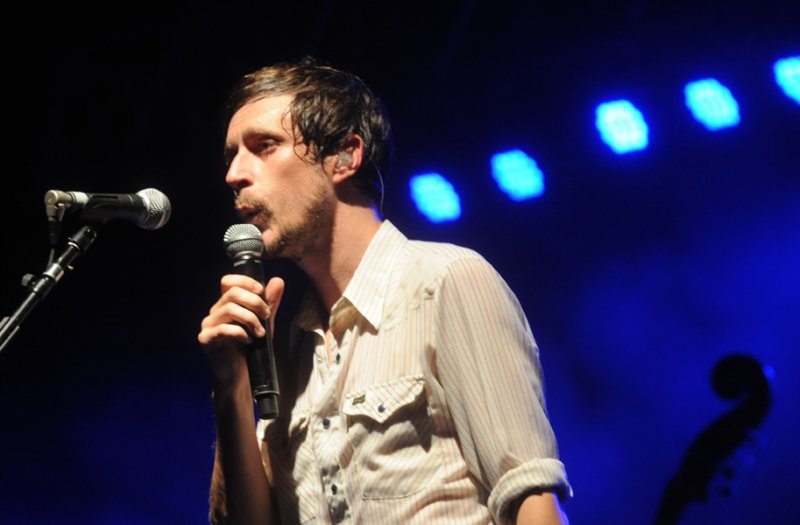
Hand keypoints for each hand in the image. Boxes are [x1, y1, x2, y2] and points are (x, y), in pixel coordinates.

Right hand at [198, 274, 284, 389]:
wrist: (242, 376)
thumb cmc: (251, 349)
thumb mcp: (265, 322)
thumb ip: (270, 303)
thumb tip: (278, 281)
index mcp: (226, 304)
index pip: (228, 282)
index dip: (245, 282)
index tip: (262, 291)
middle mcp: (215, 312)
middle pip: (232, 293)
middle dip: (254, 302)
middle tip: (266, 315)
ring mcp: (208, 325)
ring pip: (229, 308)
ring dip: (251, 319)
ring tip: (260, 333)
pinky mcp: (206, 340)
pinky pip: (222, 329)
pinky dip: (240, 332)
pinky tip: (248, 341)